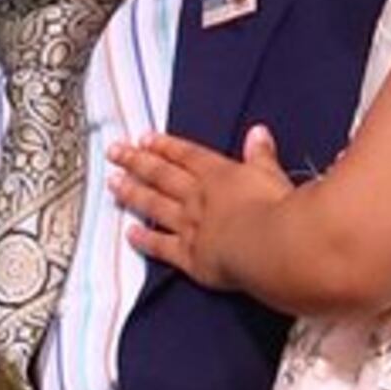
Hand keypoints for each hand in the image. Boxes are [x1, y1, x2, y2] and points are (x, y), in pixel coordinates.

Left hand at [113, 123, 294, 291]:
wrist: (270, 246)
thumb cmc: (277, 210)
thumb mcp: (271, 175)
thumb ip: (261, 154)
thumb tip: (258, 133)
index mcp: (219, 175)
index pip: (186, 155)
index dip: (164, 145)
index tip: (144, 138)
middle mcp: (198, 197)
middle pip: (161, 175)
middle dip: (136, 161)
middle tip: (114, 151)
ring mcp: (190, 226)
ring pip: (154, 205)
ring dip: (132, 193)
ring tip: (113, 183)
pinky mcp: (189, 257)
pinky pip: (160, 246)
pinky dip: (144, 240)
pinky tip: (130, 234)